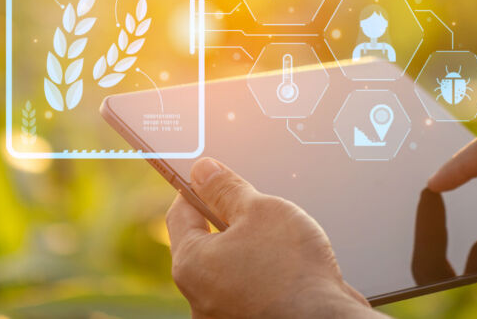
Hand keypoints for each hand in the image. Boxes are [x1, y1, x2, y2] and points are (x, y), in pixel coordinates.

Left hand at [166, 158, 379, 318]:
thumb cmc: (295, 271)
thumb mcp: (261, 210)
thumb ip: (226, 188)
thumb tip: (203, 171)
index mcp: (191, 265)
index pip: (180, 213)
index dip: (197, 188)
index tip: (211, 177)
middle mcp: (198, 297)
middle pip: (205, 244)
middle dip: (228, 221)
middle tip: (255, 207)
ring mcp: (222, 315)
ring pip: (228, 269)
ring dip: (247, 250)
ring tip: (279, 241)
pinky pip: (247, 289)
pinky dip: (261, 275)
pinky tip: (287, 268)